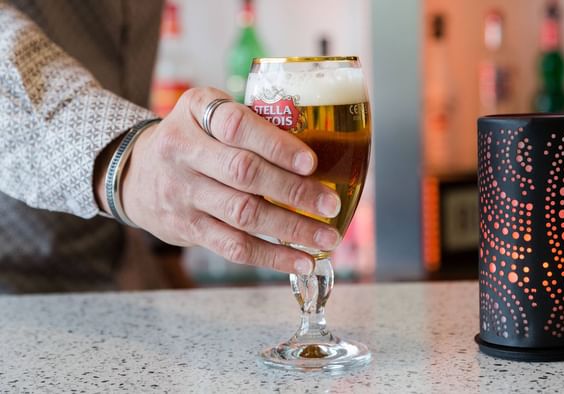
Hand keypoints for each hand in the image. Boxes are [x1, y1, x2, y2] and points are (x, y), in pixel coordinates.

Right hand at [96, 88, 341, 274]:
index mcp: (196, 112)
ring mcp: (182, 193)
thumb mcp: (207, 111)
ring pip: (242, 214)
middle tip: (331, 204)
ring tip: (326, 236)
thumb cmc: (192, 137)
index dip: (275, 145)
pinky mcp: (186, 228)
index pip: (236, 126)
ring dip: (290, 228)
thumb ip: (249, 120)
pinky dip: (272, 256)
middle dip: (293, 191)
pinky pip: (233, 246)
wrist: (133, 172)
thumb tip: (318, 146)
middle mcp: (183, 151)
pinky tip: (301, 260)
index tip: (311, 162)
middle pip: (243, 173)